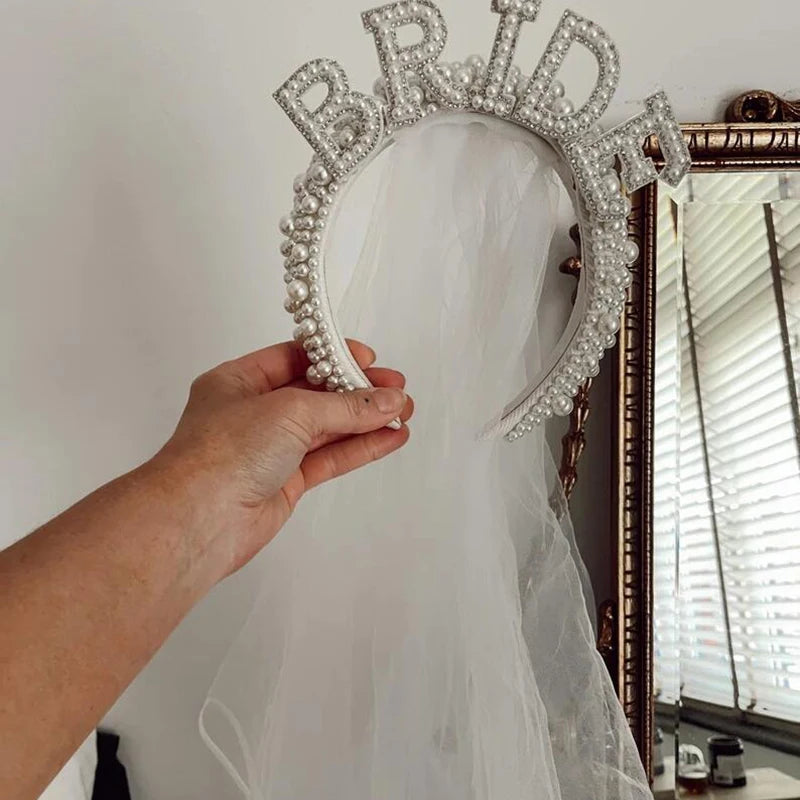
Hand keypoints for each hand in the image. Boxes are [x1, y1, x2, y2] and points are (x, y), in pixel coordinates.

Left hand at [153, 339, 412, 579]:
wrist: (200, 518)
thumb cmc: (229, 449)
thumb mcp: (290, 411)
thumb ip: (344, 406)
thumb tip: (390, 400)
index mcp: (239, 381)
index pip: (294, 359)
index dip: (333, 356)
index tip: (369, 359)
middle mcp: (253, 412)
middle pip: (315, 394)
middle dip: (358, 391)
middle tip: (398, 389)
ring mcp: (269, 449)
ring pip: (326, 428)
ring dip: (366, 420)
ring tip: (405, 412)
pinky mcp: (285, 481)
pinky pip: (328, 458)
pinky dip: (360, 447)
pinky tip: (391, 438)